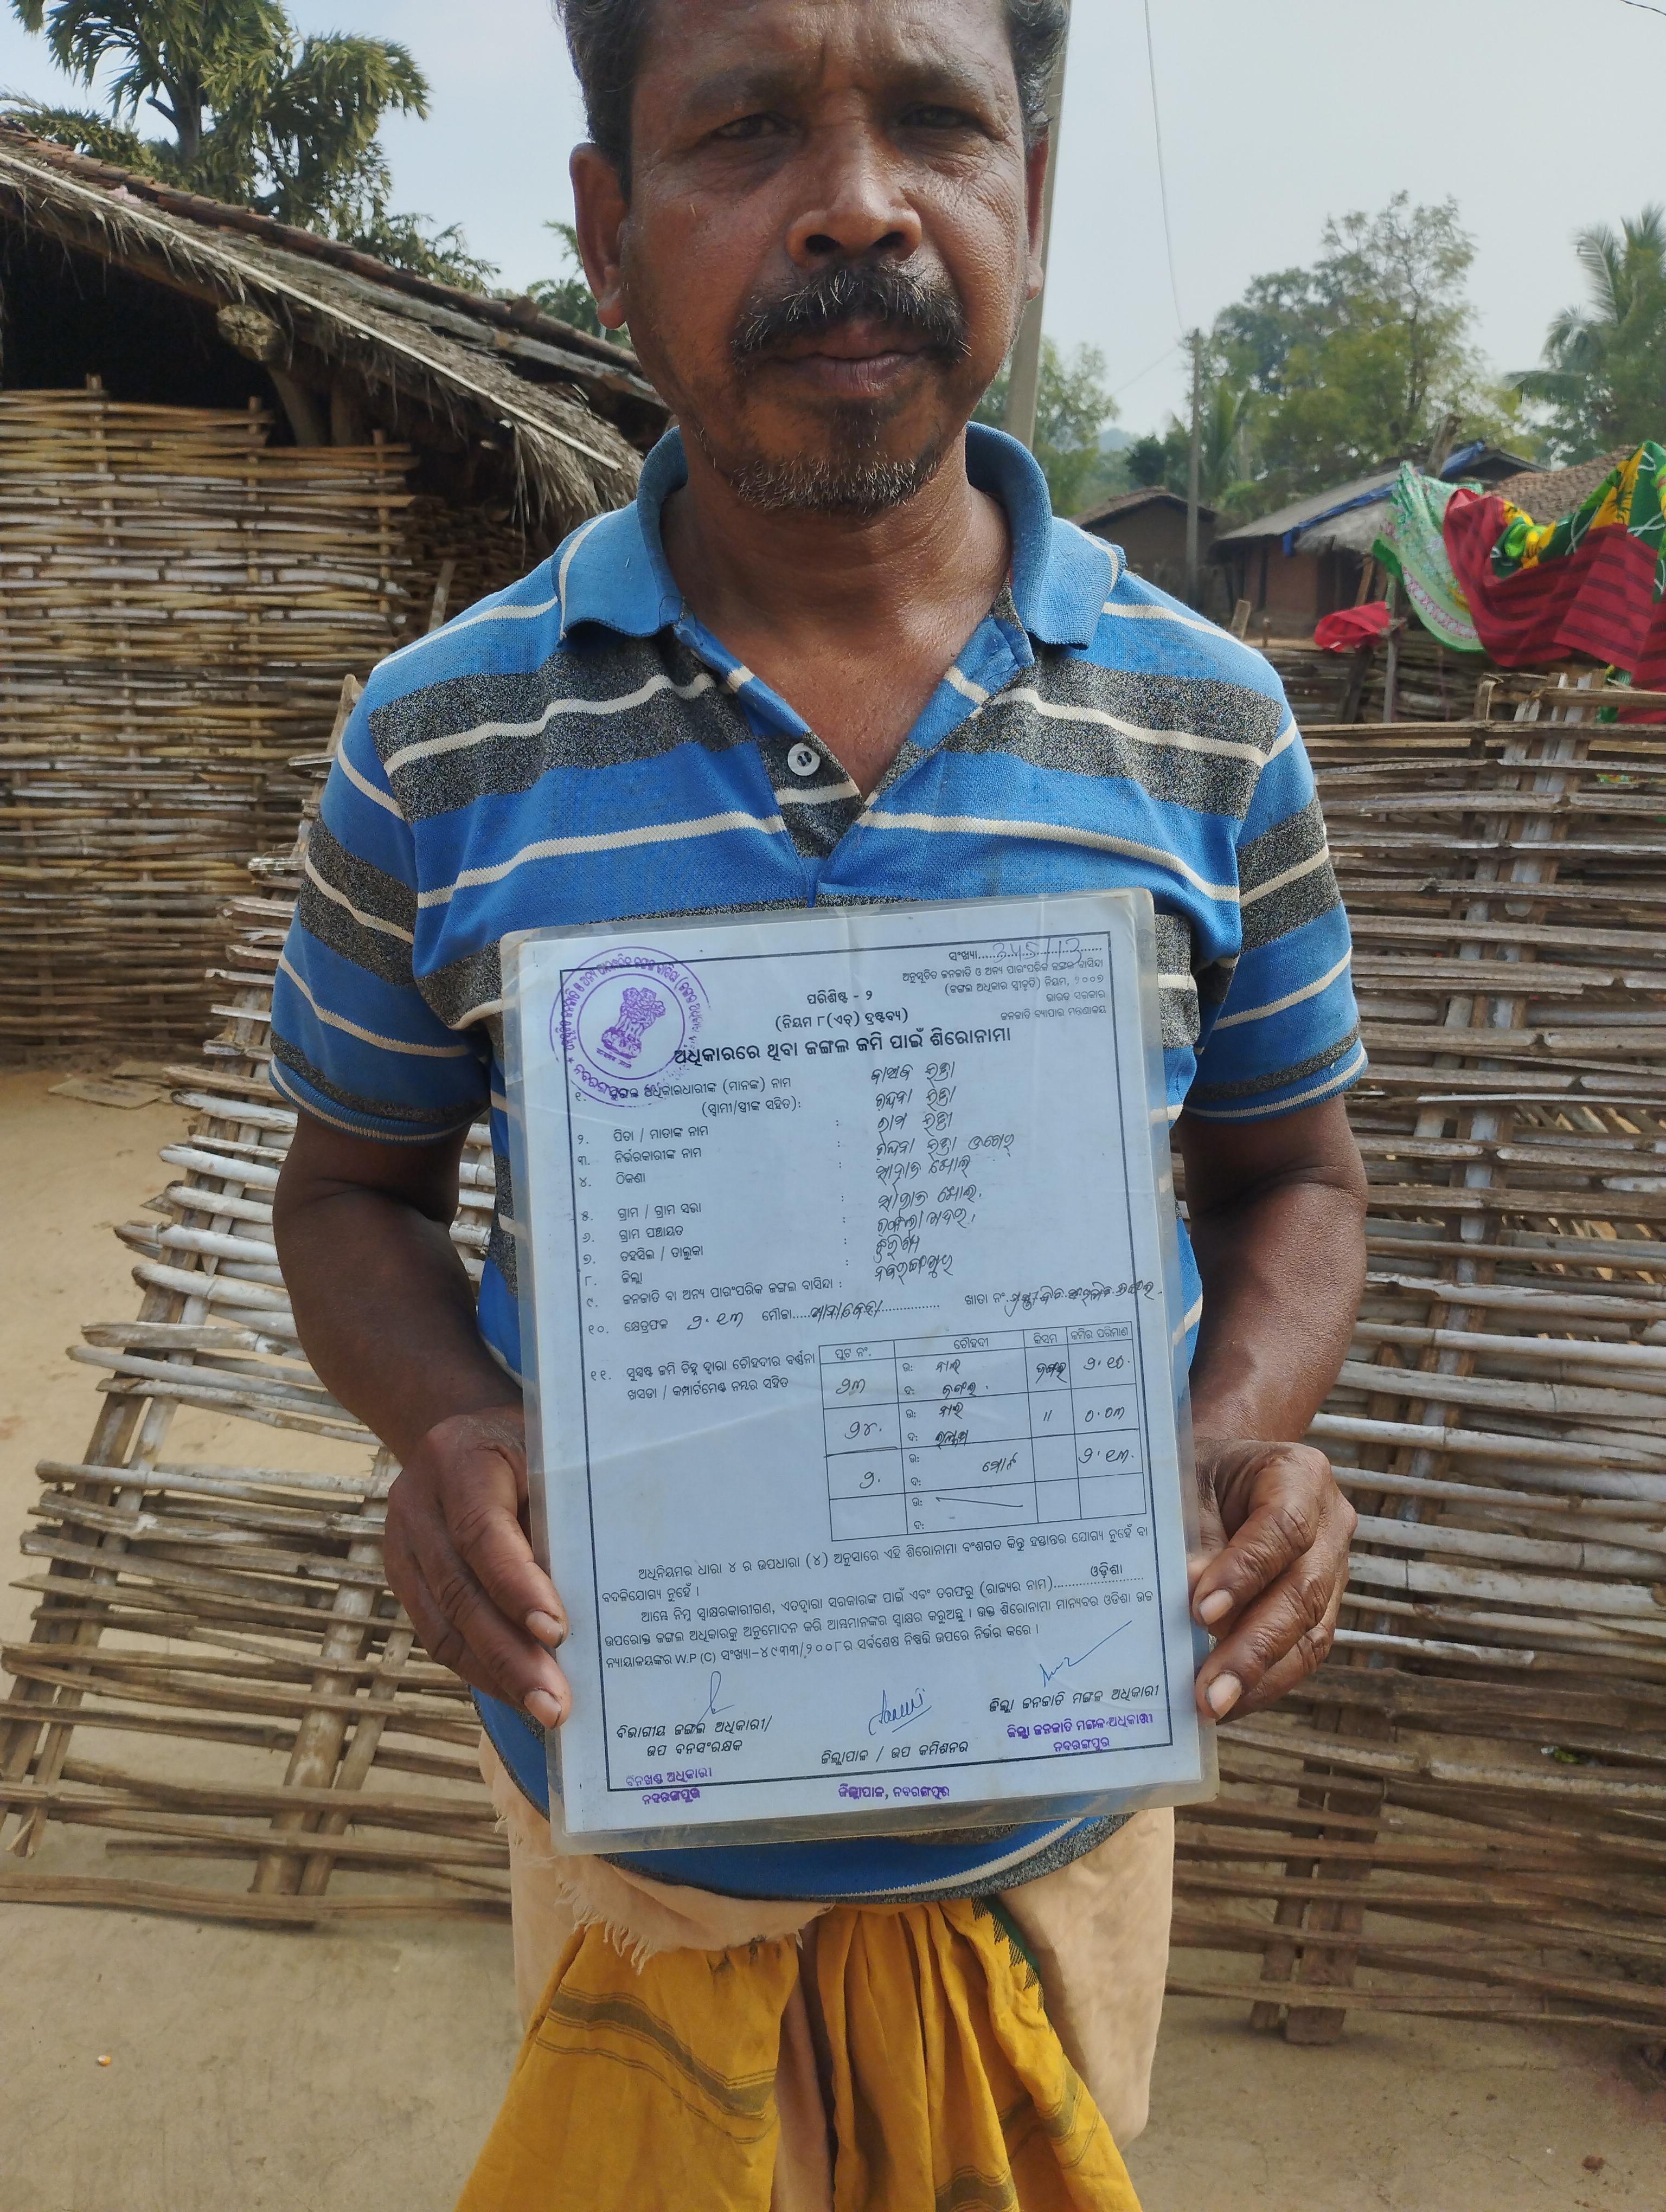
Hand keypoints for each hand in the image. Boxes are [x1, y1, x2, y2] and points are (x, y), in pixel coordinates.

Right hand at [382, 1405, 571, 1728]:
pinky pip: (437, 1632)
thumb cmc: (522, 1441)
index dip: (516, 1584)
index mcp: (458, 1460)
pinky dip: (477, 1666)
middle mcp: (418, 1505)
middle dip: (509, 1654)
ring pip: (443, 1623)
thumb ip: (563, 1505)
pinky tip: (515, 1689)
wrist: (457, 1426)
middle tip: (556, 1702)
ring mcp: (402, 1544)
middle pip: (460, 1591)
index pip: (482, 1531)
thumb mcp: (547, 1449)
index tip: (557, 1631)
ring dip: (494, 1673)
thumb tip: (604, 1588)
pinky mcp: (403, 1576)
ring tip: (542, 1709)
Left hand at [1187, 1438, 1354, 1722]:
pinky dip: (1265, 1679)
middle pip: (1302, 1591)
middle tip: (1211, 1692)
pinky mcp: (1322, 1607)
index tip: (1201, 1612)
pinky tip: (1229, 1700)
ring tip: (1214, 1706)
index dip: (1246, 1572)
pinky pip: (1302, 1651)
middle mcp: (1330, 1523)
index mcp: (1301, 1475)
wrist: (1222, 1472)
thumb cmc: (1201, 1474)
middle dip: (1254, 1647)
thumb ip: (1194, 1537)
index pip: (1284, 1527)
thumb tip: (1193, 1605)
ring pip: (1310, 1632)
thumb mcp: (1189, 1483)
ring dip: (1260, 1676)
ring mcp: (1332, 1569)